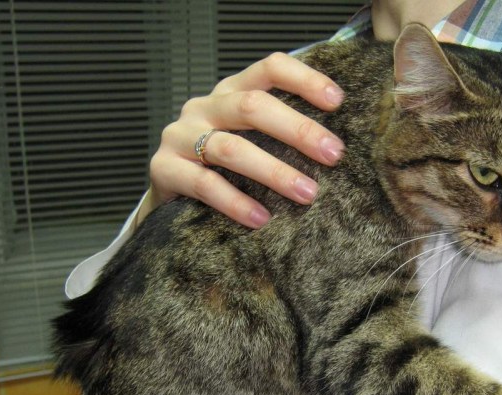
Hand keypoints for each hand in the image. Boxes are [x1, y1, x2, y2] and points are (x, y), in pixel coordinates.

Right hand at [149, 52, 344, 227]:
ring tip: (307, 193)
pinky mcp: (164, 169)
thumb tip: (336, 147)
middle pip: (252, 107)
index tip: (338, 101)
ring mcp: (180, 136)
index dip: (303, 80)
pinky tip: (262, 219)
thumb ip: (280, 136)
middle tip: (334, 155)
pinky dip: (236, 203)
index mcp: (230, 92)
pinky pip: (204, 185)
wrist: (168, 198)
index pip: (268, 70)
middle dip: (298, 130)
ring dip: (274, 172)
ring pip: (231, 148)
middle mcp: (204, 107)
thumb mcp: (251, 142)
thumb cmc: (222, 169)